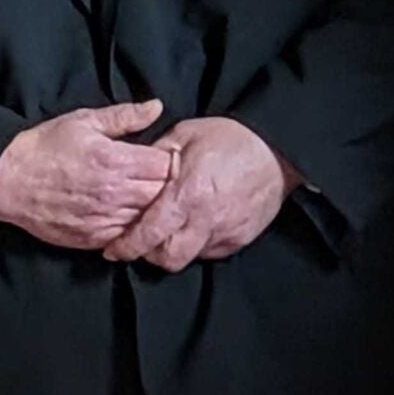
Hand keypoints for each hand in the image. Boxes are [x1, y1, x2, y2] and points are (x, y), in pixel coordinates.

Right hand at [0, 100, 173, 249]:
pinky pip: (125, 237)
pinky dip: (132, 228)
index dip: (171, 161)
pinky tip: (129, 216)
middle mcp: (113, 193)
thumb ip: (124, 116)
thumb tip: (157, 107)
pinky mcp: (90, 238)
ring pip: (147, 219)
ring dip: (151, 209)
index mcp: (116, 161)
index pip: (166, 166)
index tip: (166, 158)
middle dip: (167, 186)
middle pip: (162, 194)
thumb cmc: (45, 147)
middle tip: (161, 179)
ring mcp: (102, 219)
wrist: (5, 180)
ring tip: (148, 198)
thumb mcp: (84, 121)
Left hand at [102, 118, 298, 271]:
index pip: (148, 236)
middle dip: (150, 254)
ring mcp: (227, 231)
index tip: (114, 249)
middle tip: (144, 241)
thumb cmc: (233, 138)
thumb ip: (154, 156)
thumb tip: (128, 171)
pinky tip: (198, 225)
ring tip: (173, 231)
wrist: (280, 148)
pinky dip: (199, 244)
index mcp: (188, 194)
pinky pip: (211, 251)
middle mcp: (207, 219)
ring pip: (189, 258)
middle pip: (167, 259)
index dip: (126, 247)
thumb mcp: (185, 135)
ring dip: (176, 249)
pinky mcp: (242, 237)